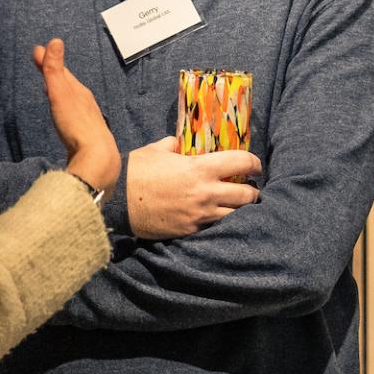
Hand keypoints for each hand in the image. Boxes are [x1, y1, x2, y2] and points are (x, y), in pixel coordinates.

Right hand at [34, 39, 119, 197]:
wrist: (97, 158)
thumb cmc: (76, 125)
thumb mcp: (61, 94)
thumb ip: (55, 70)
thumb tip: (55, 40)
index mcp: (79, 92)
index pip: (61, 71)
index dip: (49, 61)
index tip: (37, 50)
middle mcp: (86, 104)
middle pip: (68, 85)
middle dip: (55, 74)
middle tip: (43, 64)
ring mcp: (87, 121)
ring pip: (72, 101)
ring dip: (60, 92)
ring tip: (51, 88)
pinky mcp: (85, 138)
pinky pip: (73, 118)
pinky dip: (64, 110)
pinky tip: (63, 117)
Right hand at [126, 136, 261, 239]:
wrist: (117, 200)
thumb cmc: (137, 171)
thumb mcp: (157, 150)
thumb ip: (173, 144)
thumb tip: (178, 142)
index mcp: (201, 168)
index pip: (242, 163)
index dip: (254, 163)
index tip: (256, 166)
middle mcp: (206, 193)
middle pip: (247, 195)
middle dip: (253, 191)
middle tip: (250, 188)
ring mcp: (199, 215)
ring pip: (235, 216)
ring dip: (239, 210)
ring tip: (237, 206)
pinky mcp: (189, 231)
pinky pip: (214, 228)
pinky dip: (219, 223)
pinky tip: (216, 218)